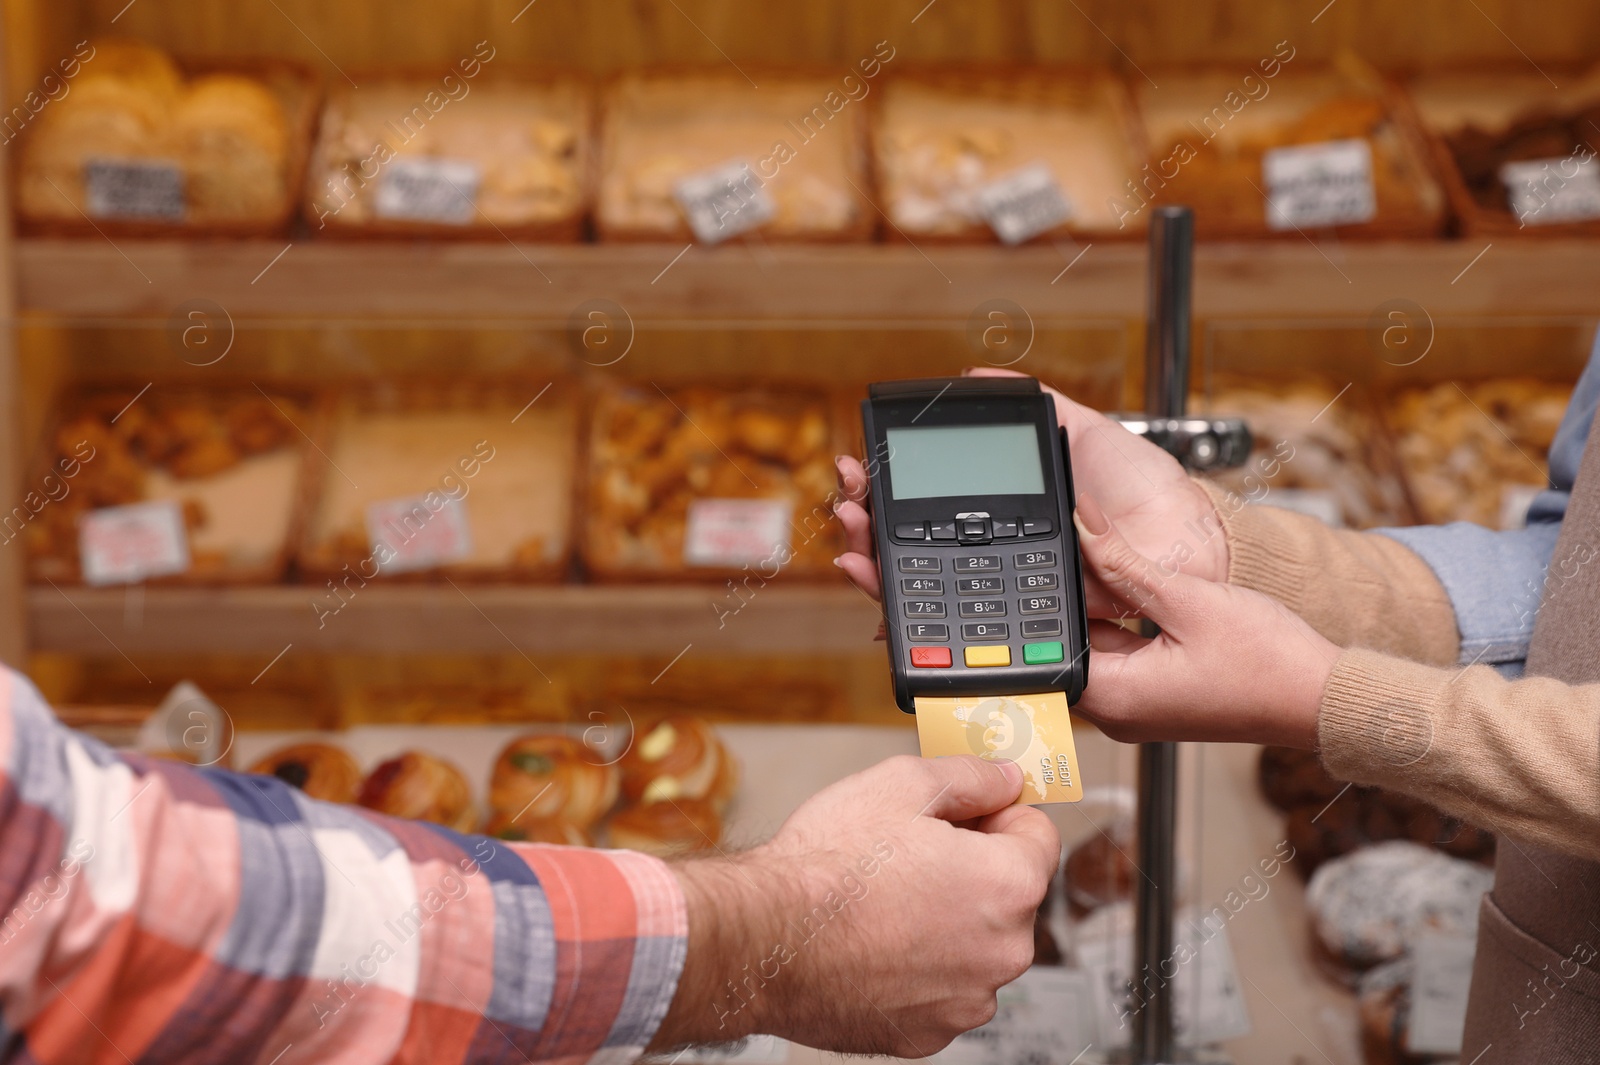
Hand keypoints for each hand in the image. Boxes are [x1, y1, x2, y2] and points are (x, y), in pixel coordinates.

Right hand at [653, 754, 1059, 1055]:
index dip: (997, 814)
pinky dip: (918, 967)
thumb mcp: (901, 784)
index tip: (966, 815)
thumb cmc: (825, 868)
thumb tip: (1005, 778)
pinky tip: (875, 940)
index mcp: (1008, 885)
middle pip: (1009, 894)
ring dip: (947, 921)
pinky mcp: (928, 1033)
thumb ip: (972, 776)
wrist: (763, 939)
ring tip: (885, 899)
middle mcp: (1002, 952)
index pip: (1040, 835)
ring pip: (975, 945)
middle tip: (911, 852)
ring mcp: (966, 1000)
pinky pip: (941, 988)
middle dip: (972, 869)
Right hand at [834, 368, 1226, 617]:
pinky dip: (911, 627)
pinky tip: (882, 611)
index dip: (887, 489)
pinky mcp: (1020, 627)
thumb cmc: (1146, 495)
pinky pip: (959, 633)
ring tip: (853, 546)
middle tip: (847, 502)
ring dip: (874, 571)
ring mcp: (1003, 592)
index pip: (926, 502)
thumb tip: (979, 376)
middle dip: (866, 526)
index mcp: (1004, 509)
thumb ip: (1037, 407)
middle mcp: (994, 553)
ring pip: (920, 592)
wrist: (1186, 543)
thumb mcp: (1087, 433)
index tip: (860, 469)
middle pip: (909, 547)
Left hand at [1072, 492, 1337, 746]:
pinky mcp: (1160, 699)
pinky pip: (1125, 657)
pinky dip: (1126, 624)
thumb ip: (1124, 562)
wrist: (1320, 696)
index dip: (1050, 598)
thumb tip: (1083, 523)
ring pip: (1098, 646)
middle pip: (1072, 644)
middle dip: (1077, 598)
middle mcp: (1119, 713)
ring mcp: (1140, 709)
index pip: (1051, 646)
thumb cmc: (1267, 661)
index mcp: (1114, 699)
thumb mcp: (1187, 598)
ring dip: (1103, 608)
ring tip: (1117, 566)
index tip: (1053, 558)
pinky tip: (1142, 592)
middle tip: (1084, 551)